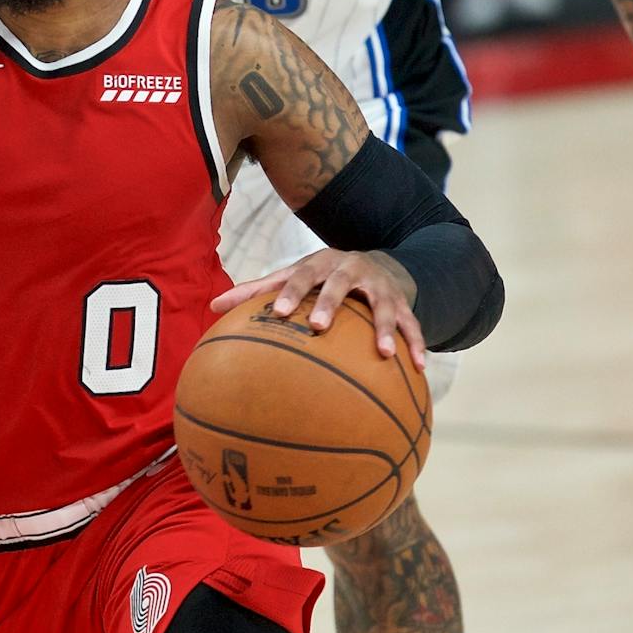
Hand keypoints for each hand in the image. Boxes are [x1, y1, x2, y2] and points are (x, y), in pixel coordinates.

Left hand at [211, 248, 426, 367]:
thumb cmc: (322, 278)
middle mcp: (353, 269)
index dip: (289, 292)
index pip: (302, 274)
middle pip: (341, 283)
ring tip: (383, 353)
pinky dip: (417, 345)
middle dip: (330, 302)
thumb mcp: (295, 277)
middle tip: (319, 326)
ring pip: (385, 306)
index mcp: (322, 264)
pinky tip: (420, 369)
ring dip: (385, 328)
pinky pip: (413, 325)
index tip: (277, 312)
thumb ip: (257, 292)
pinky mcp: (404, 303)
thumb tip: (212, 307)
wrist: (377, 263)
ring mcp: (381, 286)